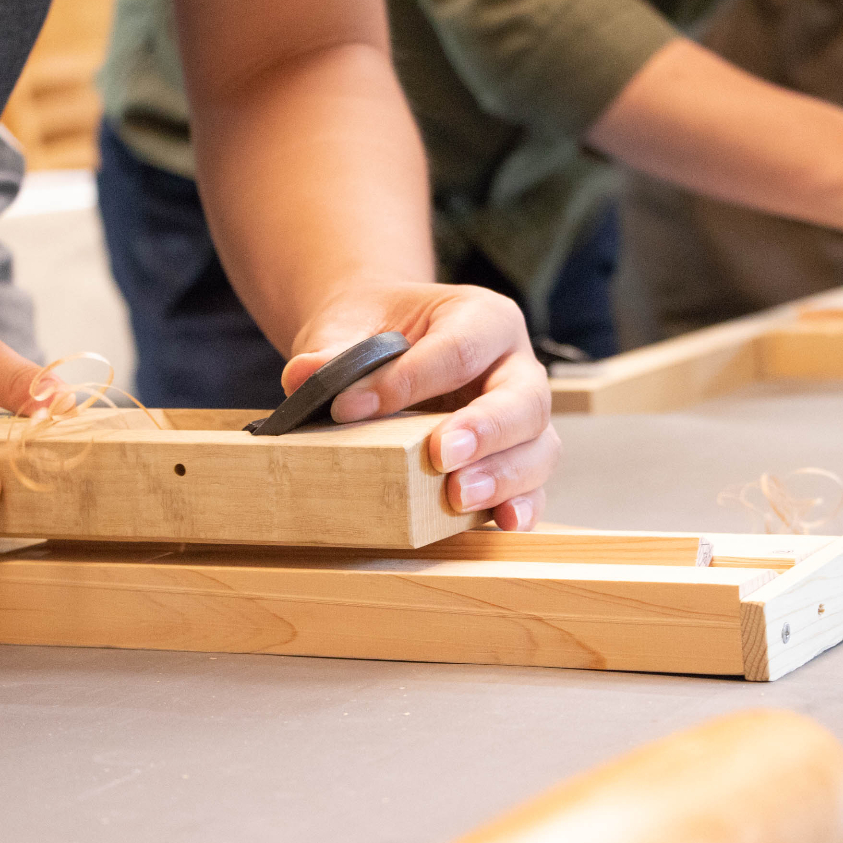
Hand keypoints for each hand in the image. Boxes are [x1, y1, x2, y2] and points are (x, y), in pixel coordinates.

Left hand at [282, 282, 558, 529]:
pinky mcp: (519, 464)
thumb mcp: (352, 328)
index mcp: (484, 319)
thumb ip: (333, 350)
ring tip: (458, 497)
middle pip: (523, 399)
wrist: (388, 349)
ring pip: (539, 448)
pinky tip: (501, 523)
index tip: (350, 408)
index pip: (460, 348)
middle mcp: (517, 368)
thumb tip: (303, 376)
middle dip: (484, 430)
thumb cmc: (378, 336)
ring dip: (502, 476)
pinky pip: (533, 488)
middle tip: (440, 455)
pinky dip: (520, 507)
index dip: (409, 380)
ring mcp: (524, 422)